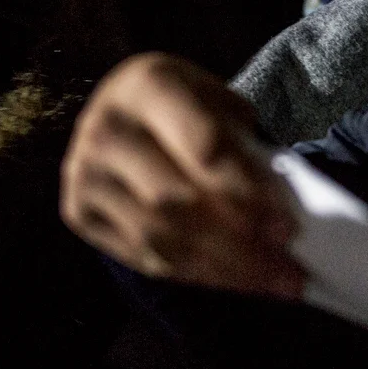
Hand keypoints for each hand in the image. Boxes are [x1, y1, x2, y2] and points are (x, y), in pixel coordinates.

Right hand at [60, 53, 305, 298]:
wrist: (122, 113)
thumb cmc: (185, 110)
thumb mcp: (219, 105)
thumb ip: (245, 149)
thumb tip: (280, 213)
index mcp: (147, 85)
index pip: (205, 147)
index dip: (248, 191)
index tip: (287, 227)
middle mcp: (106, 127)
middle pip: (180, 200)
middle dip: (241, 242)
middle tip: (288, 270)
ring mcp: (85, 172)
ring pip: (163, 237)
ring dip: (224, 269)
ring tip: (272, 283)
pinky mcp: (79, 211)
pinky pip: (144, 256)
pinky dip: (196, 275)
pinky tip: (235, 283)